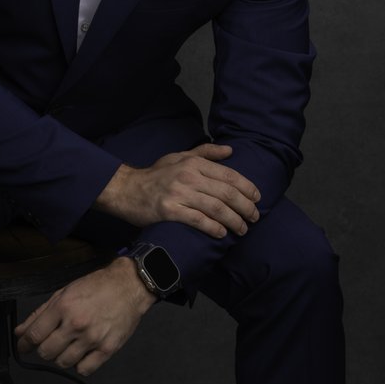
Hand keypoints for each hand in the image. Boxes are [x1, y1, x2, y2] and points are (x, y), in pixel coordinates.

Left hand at [14, 256, 154, 376]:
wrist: (128, 286)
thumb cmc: (97, 286)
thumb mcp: (65, 292)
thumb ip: (40, 313)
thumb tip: (21, 330)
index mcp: (64, 306)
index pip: (35, 334)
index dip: (24, 343)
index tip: (23, 345)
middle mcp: (76, 323)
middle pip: (46, 352)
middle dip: (44, 349)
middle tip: (50, 341)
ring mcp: (92, 338)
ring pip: (63, 362)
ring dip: (61, 356)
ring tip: (69, 344)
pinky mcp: (107, 349)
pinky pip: (84, 369)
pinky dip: (80, 364)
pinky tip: (83, 351)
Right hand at [95, 143, 260, 238]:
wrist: (127, 189)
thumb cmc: (156, 174)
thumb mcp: (179, 156)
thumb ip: (205, 152)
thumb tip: (230, 150)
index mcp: (193, 162)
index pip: (228, 174)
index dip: (247, 187)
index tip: (257, 198)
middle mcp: (188, 176)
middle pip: (226, 193)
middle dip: (245, 207)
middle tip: (254, 218)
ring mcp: (179, 193)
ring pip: (216, 208)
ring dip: (234, 221)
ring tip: (242, 229)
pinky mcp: (169, 211)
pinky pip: (198, 220)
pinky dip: (214, 228)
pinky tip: (221, 234)